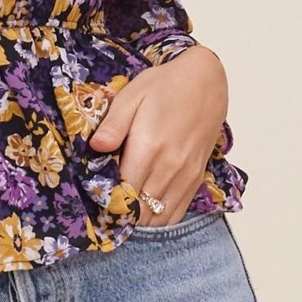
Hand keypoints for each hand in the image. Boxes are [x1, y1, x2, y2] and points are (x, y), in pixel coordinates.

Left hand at [88, 43, 228, 221]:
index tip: (96, 197)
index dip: (107, 201)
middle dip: (121, 213)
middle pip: (139, 210)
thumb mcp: (132, 95)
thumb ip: (113, 124)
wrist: (205, 82)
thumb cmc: (164, 86)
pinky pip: (176, 213)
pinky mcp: (196, 178)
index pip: (123, 192)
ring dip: (139, 220)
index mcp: (149, 147)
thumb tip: (95, 148)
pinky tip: (145, 210)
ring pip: (158, 217)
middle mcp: (170, 166)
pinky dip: (159, 218)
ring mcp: (186, 175)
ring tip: (124, 211)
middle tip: (107, 206)